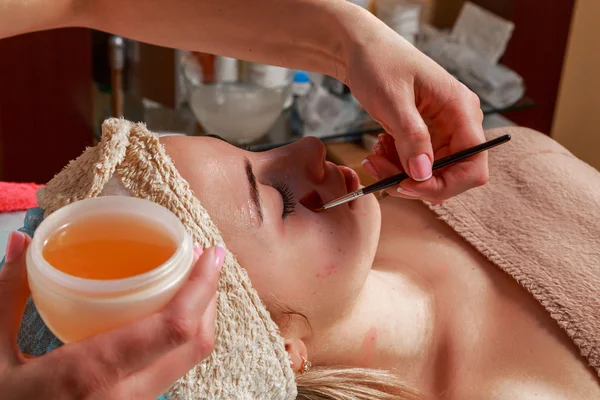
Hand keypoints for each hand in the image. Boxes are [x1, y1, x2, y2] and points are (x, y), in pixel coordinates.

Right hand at [0, 231, 223, 399]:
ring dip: (199, 318)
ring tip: (189, 280)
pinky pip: (171, 372)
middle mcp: (126, 396)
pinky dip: (181, 339)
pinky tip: (166, 315)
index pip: (174, 327)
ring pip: (188, 361)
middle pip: (194, 343)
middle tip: (201, 258)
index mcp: (93, 373)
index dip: (203, 288)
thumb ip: (10, 293)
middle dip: (208, 296)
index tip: (211, 253)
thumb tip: (23, 242)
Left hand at [344, 15, 487, 201]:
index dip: (443, 185)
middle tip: (379, 170)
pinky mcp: (425, 135)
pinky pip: (417, 164)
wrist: (362, 50)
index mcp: (461, 111)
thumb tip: (423, 175)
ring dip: (400, 174)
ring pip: (430, 174)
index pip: (473, 166)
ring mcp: (443, 131)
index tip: (406, 185)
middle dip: (414, 181)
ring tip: (375, 154)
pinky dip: (396, 165)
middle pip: (451, 175)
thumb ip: (411, 137)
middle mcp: (459, 124)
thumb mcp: (393, 99)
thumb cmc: (379, 63)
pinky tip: (379, 148)